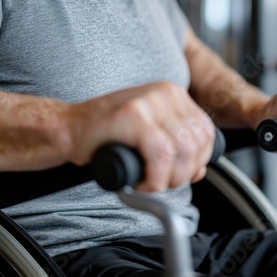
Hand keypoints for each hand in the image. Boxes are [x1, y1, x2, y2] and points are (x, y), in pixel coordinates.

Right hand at [62, 82, 214, 191]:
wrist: (70, 128)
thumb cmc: (109, 134)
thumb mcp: (152, 133)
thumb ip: (176, 146)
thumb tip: (199, 169)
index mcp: (174, 94)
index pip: (206, 133)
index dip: (200, 161)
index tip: (182, 173)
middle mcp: (166, 93)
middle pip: (197, 143)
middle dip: (184, 173)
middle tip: (163, 182)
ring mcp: (149, 102)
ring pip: (182, 151)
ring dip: (170, 179)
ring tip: (151, 183)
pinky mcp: (133, 116)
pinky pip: (161, 155)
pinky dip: (155, 179)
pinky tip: (142, 183)